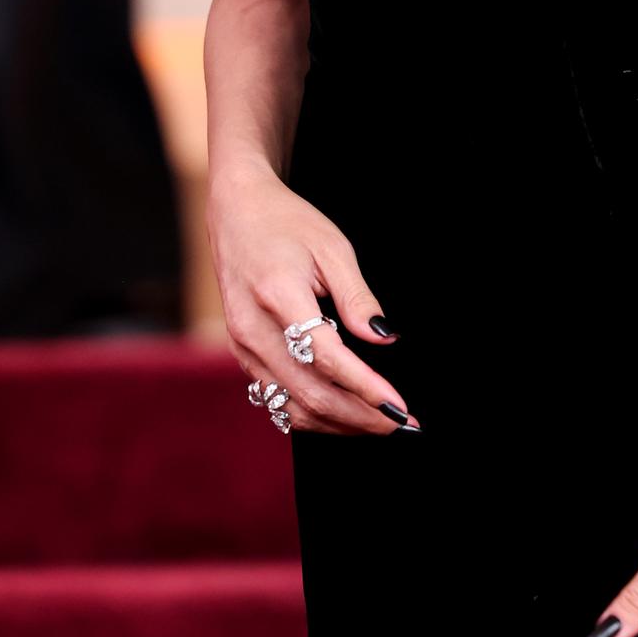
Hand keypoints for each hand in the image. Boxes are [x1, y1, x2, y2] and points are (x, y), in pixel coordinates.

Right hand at [206, 157, 418, 433]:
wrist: (235, 212)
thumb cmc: (287, 222)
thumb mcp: (332, 246)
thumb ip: (357, 297)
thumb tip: (384, 339)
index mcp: (279, 295)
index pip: (327, 359)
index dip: (365, 388)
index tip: (399, 405)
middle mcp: (254, 329)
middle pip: (310, 394)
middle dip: (360, 417)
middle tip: (402, 423)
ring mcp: (243, 346)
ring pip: (292, 406)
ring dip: (338, 424)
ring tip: (379, 422)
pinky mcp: (241, 353)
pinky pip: (276, 398)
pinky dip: (312, 414)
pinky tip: (343, 414)